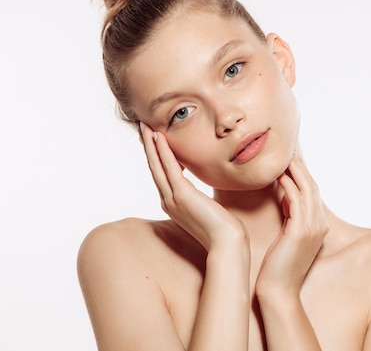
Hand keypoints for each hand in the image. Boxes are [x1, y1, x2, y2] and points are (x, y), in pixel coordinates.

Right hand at [139, 122, 246, 249]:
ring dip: (150, 144)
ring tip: (145, 126)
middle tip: (142, 126)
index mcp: (174, 204)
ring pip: (157, 165)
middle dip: (148, 146)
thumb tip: (207, 197)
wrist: (227, 244)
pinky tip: (159, 137)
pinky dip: (163, 151)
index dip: (156, 155)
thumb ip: (202, 202)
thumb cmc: (223, 230)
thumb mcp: (208, 211)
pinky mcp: (182, 195)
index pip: (161, 174)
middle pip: (154, 167)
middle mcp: (168, 201)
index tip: (154, 138)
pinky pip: (170, 167)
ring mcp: (173, 198)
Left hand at [256, 154, 328, 297]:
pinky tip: (279, 177)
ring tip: (283, 157)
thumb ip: (289, 217)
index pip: (312, 192)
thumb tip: (282, 197)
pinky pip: (296, 202)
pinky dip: (288, 187)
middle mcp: (319, 225)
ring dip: (295, 172)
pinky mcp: (300, 233)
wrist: (278, 291)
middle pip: (312, 187)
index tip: (290, 159)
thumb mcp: (287, 237)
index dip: (302, 174)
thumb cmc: (277, 266)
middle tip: (287, 151)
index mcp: (318, 226)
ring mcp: (312, 229)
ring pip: (307, 191)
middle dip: (300, 168)